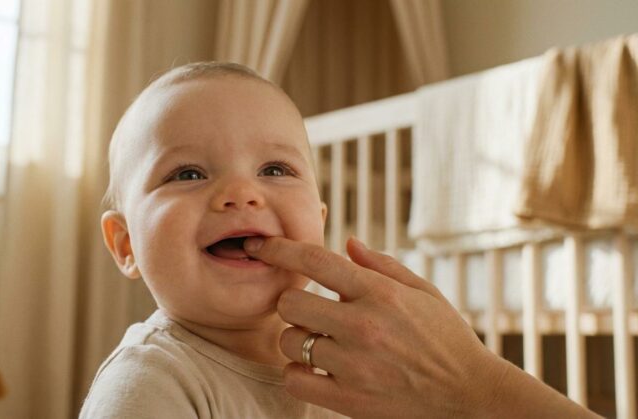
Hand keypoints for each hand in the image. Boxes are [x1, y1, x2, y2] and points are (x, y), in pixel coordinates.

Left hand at [243, 236, 504, 417]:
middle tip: (307, 311)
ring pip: (289, 341)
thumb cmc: (448, 339)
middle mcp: (363, 325)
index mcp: (380, 292)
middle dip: (292, 304)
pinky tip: (315, 369)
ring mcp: (354, 365)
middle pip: (290, 303)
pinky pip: (294, 380)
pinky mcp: (349, 399)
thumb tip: (348, 242)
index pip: (314, 260)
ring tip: (319, 342)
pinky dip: (297, 373)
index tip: (258, 247)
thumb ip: (382, 265)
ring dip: (296, 339)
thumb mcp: (424, 292)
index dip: (278, 249)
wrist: (472, 396)